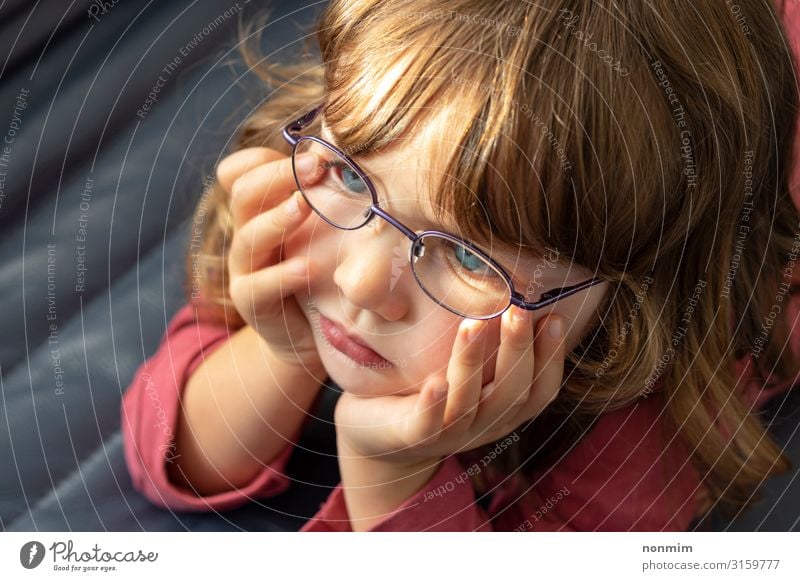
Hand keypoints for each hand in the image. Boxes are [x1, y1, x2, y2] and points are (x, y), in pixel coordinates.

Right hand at [219, 147, 321, 367]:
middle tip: (315, 166)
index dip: (268, 159)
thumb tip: (357, 168)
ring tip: (303, 205)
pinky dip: (283, 275)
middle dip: (279, 176)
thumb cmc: (320, 278)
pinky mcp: (250, 303)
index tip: (313, 152)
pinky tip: (307, 267)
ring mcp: (244, 269)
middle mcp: (247, 235)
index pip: (242, 171)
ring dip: (278, 219)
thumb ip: (326, 205)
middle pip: (245, 194)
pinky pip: (258, 286)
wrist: (305, 338)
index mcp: (260, 212)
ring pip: (248, 237)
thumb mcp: (322, 236)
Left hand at [334, 308, 564, 464]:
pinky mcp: (413, 438)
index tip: (553, 317)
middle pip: (511, 393)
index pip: (540, 389)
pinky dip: (434, 405)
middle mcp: (483, 425)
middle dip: (517, 350)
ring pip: (468, 403)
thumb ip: (492, 343)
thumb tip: (516, 288)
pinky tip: (436, 382)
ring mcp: (448, 434)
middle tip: (518, 310)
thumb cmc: (430, 386)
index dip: (551, 357)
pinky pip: (426, 425)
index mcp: (503, 410)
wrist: (379, 428)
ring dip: (473, 363)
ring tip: (474, 324)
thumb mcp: (468, 366)